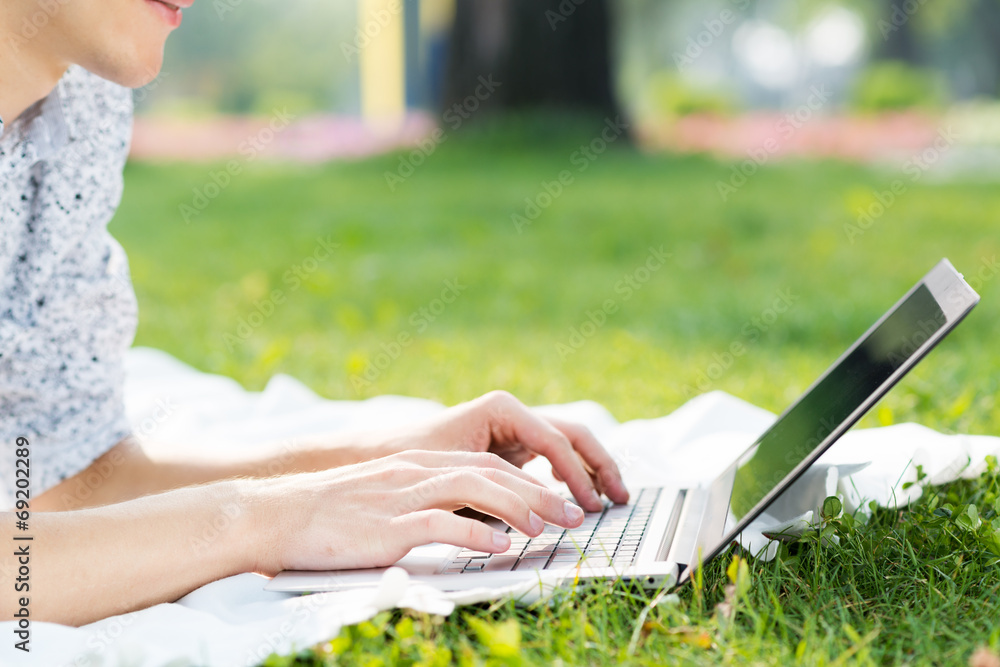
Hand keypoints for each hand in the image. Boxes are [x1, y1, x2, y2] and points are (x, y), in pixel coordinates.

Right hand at [252, 449, 587, 572]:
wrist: (275, 514)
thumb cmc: (329, 514)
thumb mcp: (385, 497)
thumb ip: (425, 502)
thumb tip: (468, 524)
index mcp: (418, 465)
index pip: (486, 464)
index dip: (528, 481)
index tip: (559, 501)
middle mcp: (417, 473)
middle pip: (491, 473)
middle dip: (538, 492)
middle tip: (575, 514)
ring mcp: (402, 496)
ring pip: (475, 489)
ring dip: (518, 508)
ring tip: (549, 527)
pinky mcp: (387, 525)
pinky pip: (440, 524)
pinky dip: (474, 534)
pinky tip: (500, 547)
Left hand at [378, 390, 628, 512]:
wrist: (377, 456)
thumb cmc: (410, 460)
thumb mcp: (455, 475)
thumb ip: (498, 488)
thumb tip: (538, 509)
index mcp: (503, 409)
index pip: (555, 442)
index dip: (577, 476)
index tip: (588, 507)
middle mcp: (513, 414)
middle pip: (572, 434)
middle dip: (599, 465)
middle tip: (620, 498)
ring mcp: (514, 429)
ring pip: (567, 444)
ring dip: (591, 470)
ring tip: (611, 500)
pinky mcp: (511, 446)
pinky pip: (551, 457)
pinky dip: (571, 475)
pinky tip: (582, 499)